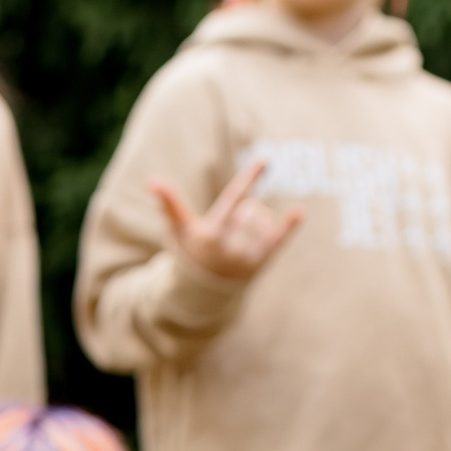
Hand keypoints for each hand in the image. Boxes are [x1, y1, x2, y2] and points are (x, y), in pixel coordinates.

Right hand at [150, 159, 302, 284]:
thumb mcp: (180, 229)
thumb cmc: (193, 251)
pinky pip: (278, 238)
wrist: (206, 290)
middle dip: (243, 212)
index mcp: (211, 234)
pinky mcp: (262, 262)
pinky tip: (298, 213)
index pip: (234, 199)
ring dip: (255, 222)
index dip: (250, 179)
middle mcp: (231, 246)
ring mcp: (247, 255)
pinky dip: (288, 226)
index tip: (266, 160)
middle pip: (251, 208)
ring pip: (264, 219)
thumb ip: (169, 204)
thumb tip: (152, 181)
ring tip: (239, 239)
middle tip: (230, 230)